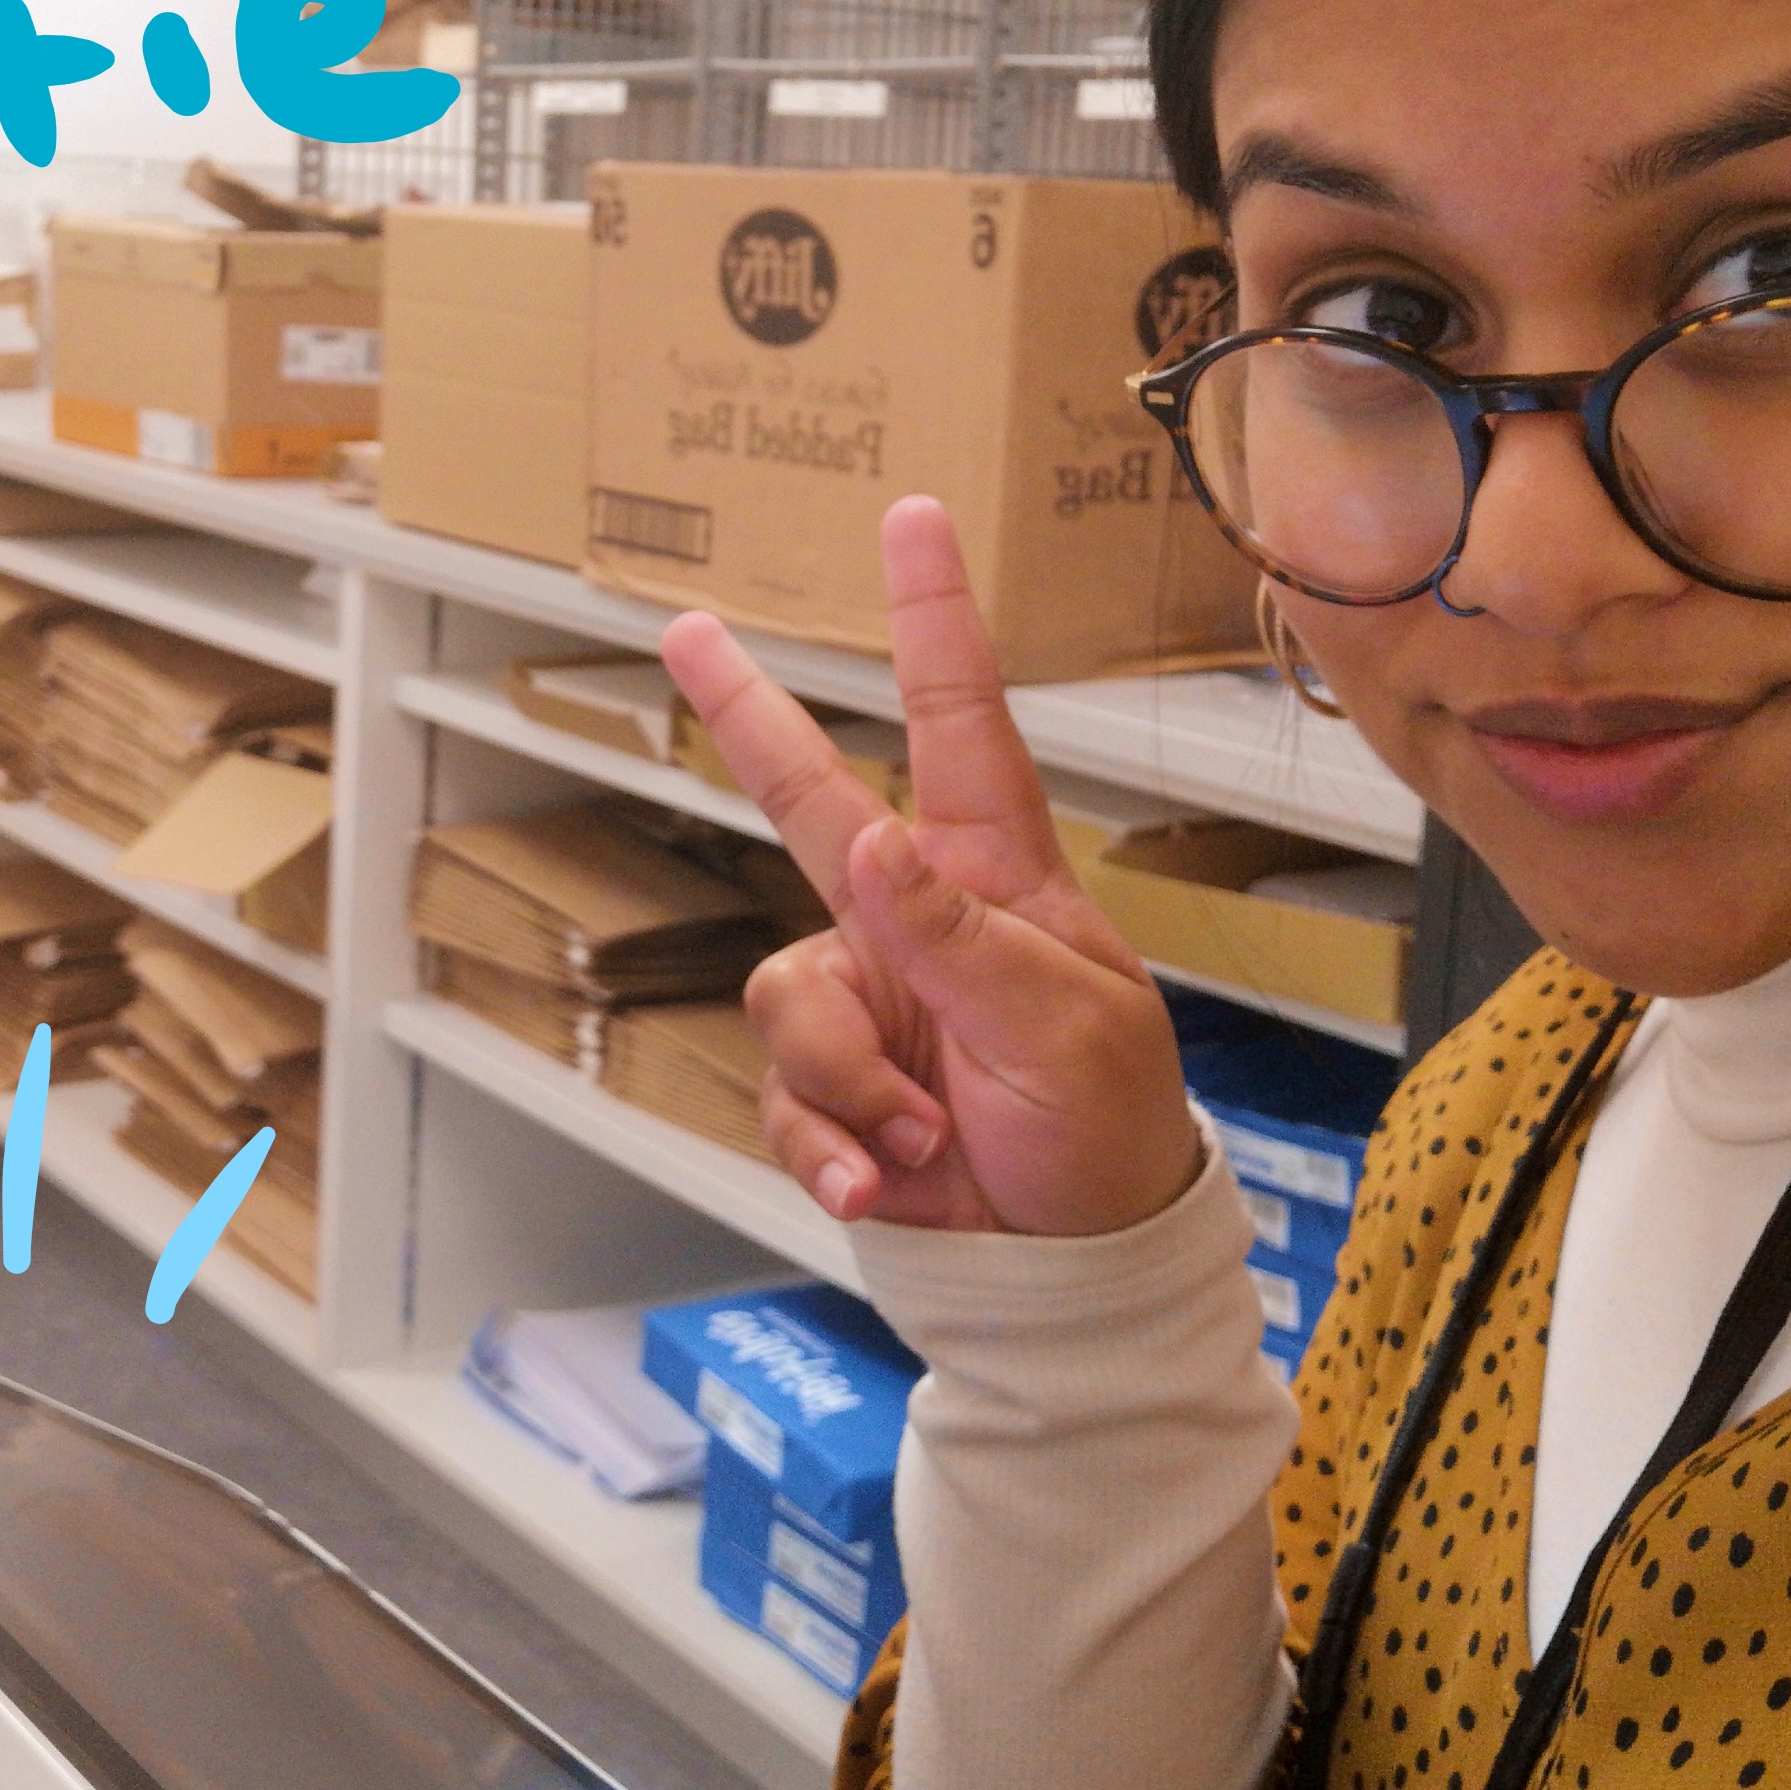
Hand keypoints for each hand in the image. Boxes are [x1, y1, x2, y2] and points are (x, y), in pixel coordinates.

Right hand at [659, 495, 1199, 1237]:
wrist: (1069, 1269)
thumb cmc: (1106, 1128)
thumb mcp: (1065, 1027)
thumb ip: (962, 937)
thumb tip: (878, 844)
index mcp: (995, 879)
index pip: (961, 728)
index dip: (933, 622)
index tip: (914, 520)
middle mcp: (912, 921)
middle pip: (809, 798)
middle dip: (746, 715)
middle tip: (685, 629)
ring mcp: (861, 1001)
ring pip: (784, 993)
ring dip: (853, 1077)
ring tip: (930, 1130)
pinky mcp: (821, 1090)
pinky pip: (780, 1096)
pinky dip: (832, 1146)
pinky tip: (888, 1177)